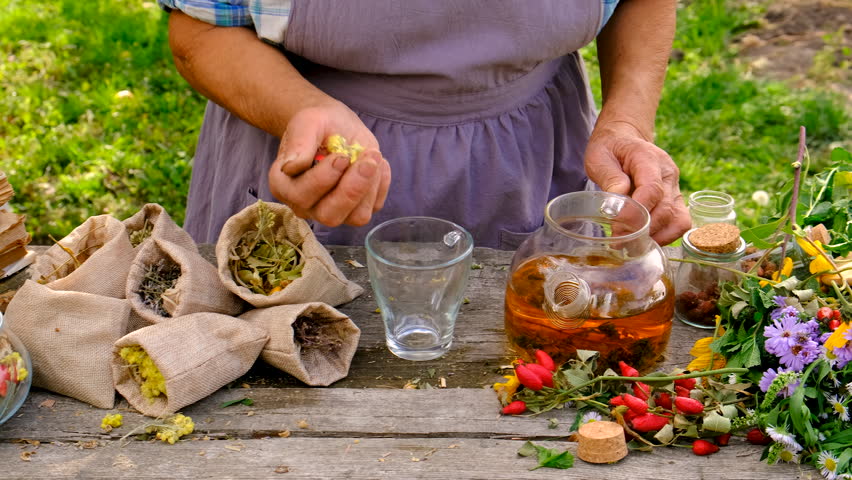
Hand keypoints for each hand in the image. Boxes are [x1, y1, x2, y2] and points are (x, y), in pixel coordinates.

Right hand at [268, 101, 391, 226]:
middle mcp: (305, 205)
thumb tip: (291, 166)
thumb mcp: (307, 122)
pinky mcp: (356, 210)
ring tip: (372, 154)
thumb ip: (299, 143)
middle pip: (330, 215)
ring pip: (356, 217)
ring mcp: (331, 211)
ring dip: (370, 185)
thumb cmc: (317, 124)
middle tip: (369, 158)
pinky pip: (374, 207)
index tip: (342, 155)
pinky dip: (380, 185)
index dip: (325, 178)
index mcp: (284, 185)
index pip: (302, 195)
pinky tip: (376, 164)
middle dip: (353, 188)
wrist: (335, 126)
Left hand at [584, 122, 690, 244]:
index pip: (652, 189)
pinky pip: (679, 222)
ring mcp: (674, 187)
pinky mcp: (674, 200)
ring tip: (633, 244)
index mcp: (649, 158)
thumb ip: (609, 176)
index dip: (637, 212)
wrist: (623, 140)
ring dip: (657, 236)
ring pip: (678, 219)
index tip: (618, 226)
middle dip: (643, 230)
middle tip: (620, 242)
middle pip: (665, 208)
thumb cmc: (610, 149)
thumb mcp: (599, 157)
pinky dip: (665, 236)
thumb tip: (617, 201)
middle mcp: (668, 173)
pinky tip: (645, 240)